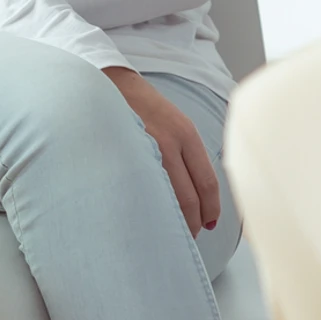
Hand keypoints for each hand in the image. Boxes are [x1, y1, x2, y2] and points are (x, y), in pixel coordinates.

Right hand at [105, 67, 219, 234]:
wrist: (109, 83)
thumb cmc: (142, 107)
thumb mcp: (174, 123)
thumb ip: (187, 154)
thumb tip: (198, 193)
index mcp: (186, 134)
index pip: (207, 183)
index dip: (211, 209)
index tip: (210, 223)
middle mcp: (169, 142)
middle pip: (189, 198)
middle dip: (193, 223)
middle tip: (191, 236)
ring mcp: (144, 150)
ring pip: (165, 200)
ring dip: (171, 222)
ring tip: (169, 234)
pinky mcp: (123, 155)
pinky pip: (140, 191)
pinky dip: (148, 209)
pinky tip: (146, 218)